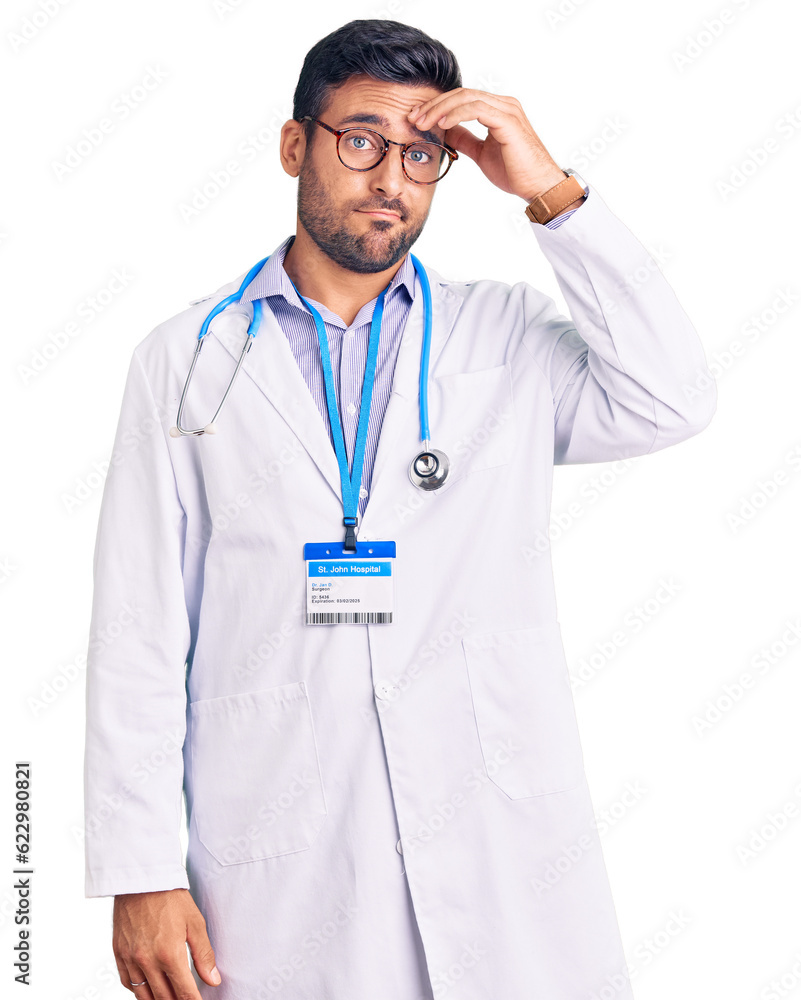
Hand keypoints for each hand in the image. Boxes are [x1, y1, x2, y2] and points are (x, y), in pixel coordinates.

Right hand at [113, 888, 220, 998]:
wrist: (142, 879)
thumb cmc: (170, 897)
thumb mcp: (195, 922)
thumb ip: (204, 955)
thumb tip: (213, 980)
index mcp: (169, 954)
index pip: (184, 993)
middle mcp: (147, 961)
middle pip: (163, 998)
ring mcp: (130, 959)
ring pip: (143, 996)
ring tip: (169, 998)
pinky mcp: (119, 953)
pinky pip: (127, 983)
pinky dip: (138, 990)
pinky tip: (147, 989)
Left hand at [408, 88, 568, 201]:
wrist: (537, 186)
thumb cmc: (515, 172)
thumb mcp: (482, 153)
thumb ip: (466, 139)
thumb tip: (446, 132)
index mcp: (497, 109)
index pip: (462, 99)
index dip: (437, 106)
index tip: (417, 119)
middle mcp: (503, 104)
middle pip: (461, 94)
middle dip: (434, 105)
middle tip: (413, 118)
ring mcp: (507, 110)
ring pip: (466, 98)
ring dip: (440, 109)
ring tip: (422, 122)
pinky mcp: (508, 120)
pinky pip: (477, 109)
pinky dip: (456, 114)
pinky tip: (442, 124)